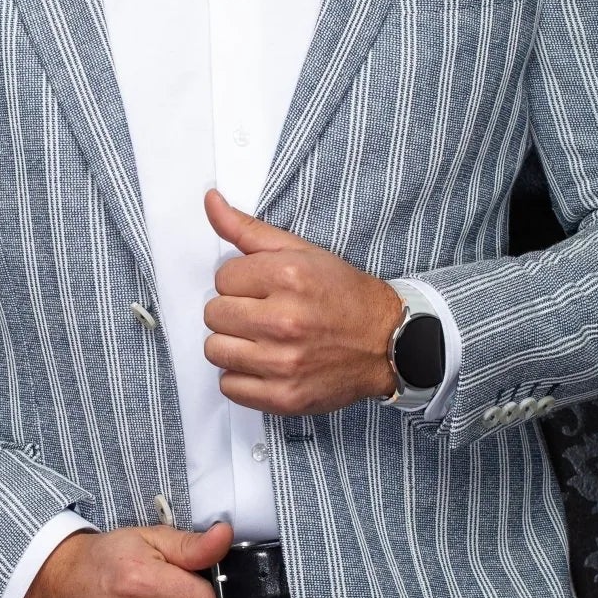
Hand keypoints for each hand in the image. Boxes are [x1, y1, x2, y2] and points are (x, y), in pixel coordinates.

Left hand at [202, 187, 405, 415]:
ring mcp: (283, 362)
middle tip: (263, 314)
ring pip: (215, 350)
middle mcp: (284, 320)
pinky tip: (265, 365)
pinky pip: (229, 387)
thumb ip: (248, 229)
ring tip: (261, 340)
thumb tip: (209, 201)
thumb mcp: (301, 252)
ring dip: (233, 345)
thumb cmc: (342, 295)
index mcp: (288, 277)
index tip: (263, 289)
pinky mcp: (284, 396)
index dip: (241, 282)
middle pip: (214, 314)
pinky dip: (241, 377)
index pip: (222, 278)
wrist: (388, 343)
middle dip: (235, 312)